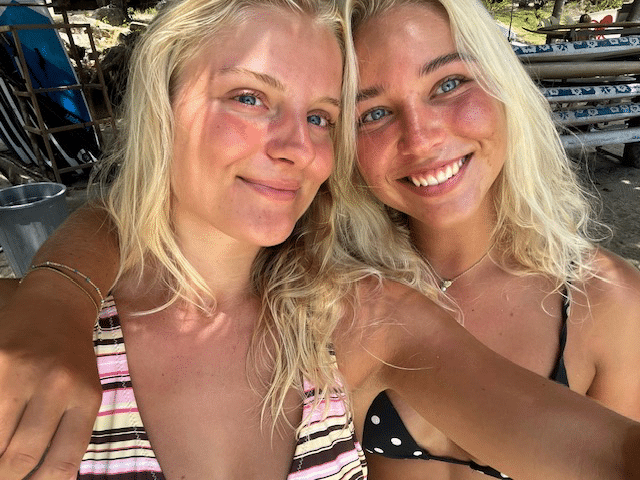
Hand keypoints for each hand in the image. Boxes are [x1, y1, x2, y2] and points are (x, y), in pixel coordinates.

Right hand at [0, 278, 101, 479]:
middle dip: (8, 476)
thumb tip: (46, 476)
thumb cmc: (72, 356)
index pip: (63, 462)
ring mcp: (24, 374)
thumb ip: (69, 431)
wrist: (57, 305)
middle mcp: (58, 386)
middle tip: (6, 474)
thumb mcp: (86, 391)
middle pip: (22, 457)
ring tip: (0, 457)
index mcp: (87, 398)